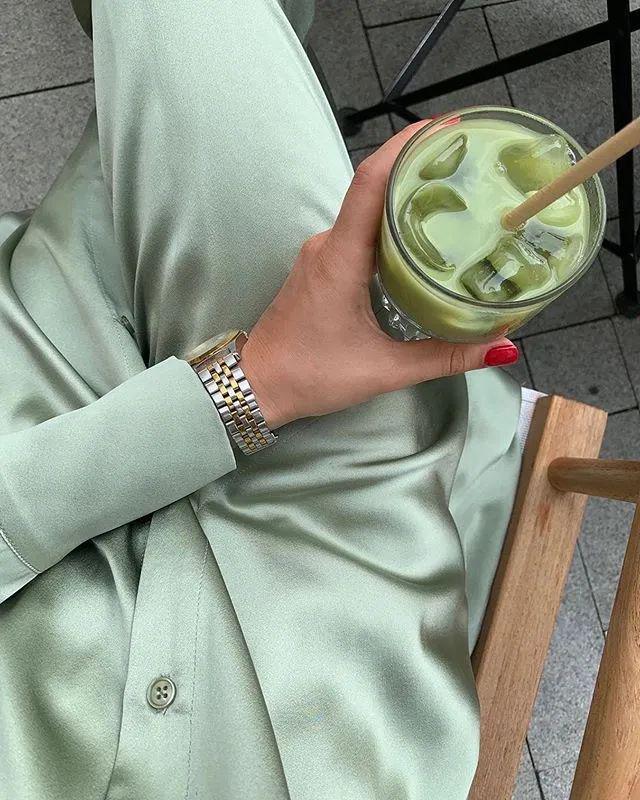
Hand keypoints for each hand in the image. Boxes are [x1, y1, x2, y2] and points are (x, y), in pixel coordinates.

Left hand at [241, 120, 518, 429]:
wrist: (256, 386)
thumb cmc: (309, 374)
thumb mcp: (383, 370)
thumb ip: (445, 357)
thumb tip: (501, 348)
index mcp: (340, 257)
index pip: (369, 182)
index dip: (406, 145)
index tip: (447, 126)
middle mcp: (328, 244)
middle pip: (374, 187)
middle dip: (419, 165)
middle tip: (470, 160)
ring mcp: (322, 253)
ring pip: (367, 209)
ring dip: (406, 195)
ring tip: (456, 190)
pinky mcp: (322, 266)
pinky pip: (360, 229)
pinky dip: (391, 221)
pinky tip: (421, 232)